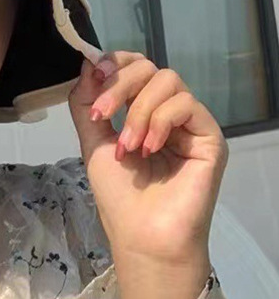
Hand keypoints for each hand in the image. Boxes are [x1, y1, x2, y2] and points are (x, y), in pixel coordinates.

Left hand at [67, 51, 228, 264]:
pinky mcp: (209, 137)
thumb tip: (87, 62)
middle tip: (102, 116)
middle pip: (149, 67)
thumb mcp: (93, 141)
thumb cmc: (119, 196)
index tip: (96, 73)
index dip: (115, 62)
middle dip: (119, 86)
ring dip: (137, 111)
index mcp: (142, 111)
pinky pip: (185, 104)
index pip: (135, 67)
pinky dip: (158, 121)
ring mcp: (190, 124)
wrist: (143, 236)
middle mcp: (168, 113)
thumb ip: (87, 103)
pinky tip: (148, 149)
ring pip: (167, 80)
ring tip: (127, 147)